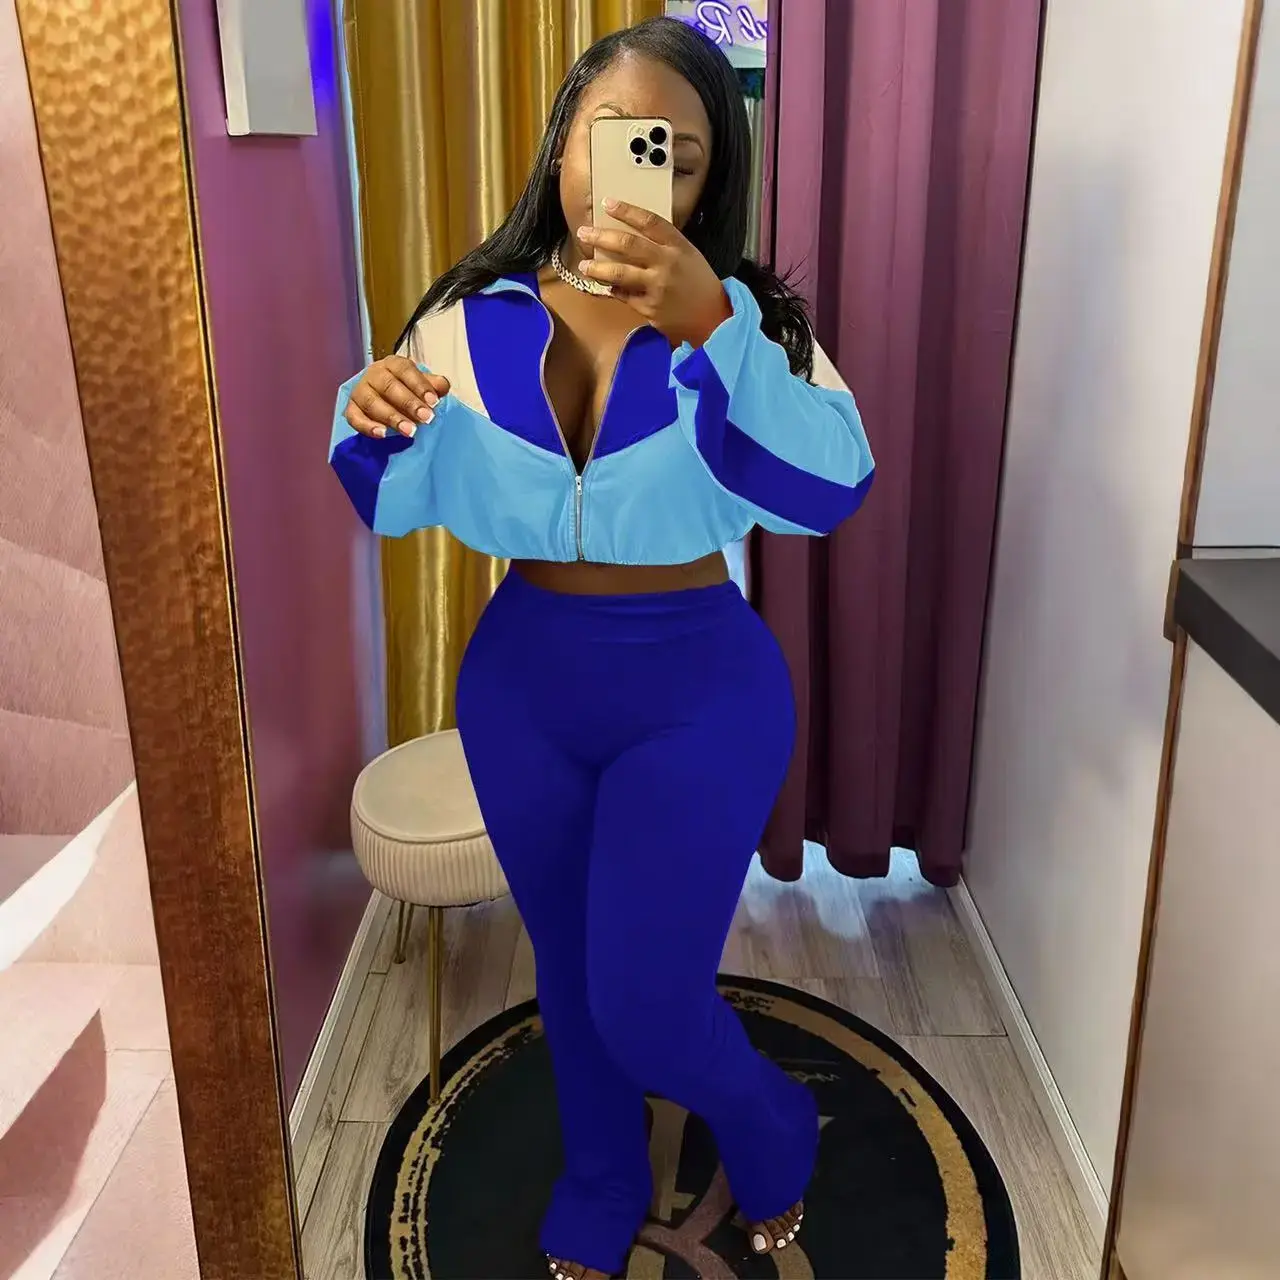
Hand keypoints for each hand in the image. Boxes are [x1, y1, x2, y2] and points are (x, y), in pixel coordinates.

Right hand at [343, 356, 450, 438]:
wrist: (386, 400)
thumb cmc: (407, 391)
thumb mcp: (423, 385)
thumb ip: (434, 385)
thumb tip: (443, 386)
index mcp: (393, 364)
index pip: (405, 370)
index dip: (420, 385)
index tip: (434, 402)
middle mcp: (374, 374)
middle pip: (388, 386)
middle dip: (409, 403)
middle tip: (426, 419)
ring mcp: (360, 391)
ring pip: (372, 402)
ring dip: (391, 417)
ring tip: (409, 431)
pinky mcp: (351, 409)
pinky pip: (355, 418)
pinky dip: (367, 426)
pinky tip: (382, 434)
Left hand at [577, 200, 731, 347]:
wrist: (712, 317)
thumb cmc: (699, 283)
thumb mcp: (689, 255)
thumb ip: (665, 244)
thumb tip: (634, 232)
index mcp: (678, 246)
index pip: (650, 222)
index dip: (627, 211)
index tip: (608, 203)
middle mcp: (666, 264)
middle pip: (628, 245)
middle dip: (602, 237)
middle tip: (584, 233)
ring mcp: (657, 287)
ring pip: (620, 273)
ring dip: (598, 267)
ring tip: (584, 265)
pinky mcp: (649, 308)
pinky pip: (623, 296)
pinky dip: (612, 289)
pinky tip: (604, 285)